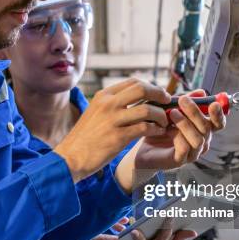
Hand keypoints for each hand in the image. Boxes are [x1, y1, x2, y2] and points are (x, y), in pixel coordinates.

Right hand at [54, 78, 170, 182]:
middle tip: (167, 102)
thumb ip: (113, 104)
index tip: (159, 94)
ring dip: (160, 115)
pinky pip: (145, 128)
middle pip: (142, 89)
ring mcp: (112, 120)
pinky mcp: (118, 137)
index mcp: (103, 96)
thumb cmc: (85, 137)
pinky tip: (158, 132)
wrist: (71, 157)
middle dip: (159, 94)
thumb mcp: (95, 112)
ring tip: (163, 122)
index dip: (151, 86)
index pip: (133, 82)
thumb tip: (136, 98)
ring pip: (147, 109)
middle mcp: (108, 104)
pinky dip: (156, 129)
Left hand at [135, 89, 225, 168]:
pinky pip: (185, 148)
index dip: (219, 114)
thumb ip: (186, 102)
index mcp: (202, 130)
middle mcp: (202, 142)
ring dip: (185, 124)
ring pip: (198, 139)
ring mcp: (192, 153)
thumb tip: (202, 92)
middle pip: (207, 128)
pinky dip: (177, 136)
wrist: (142, 147)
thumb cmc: (159, 128)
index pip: (218, 124)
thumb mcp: (172, 111)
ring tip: (172, 113)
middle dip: (195, 112)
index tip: (214, 104)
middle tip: (183, 100)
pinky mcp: (180, 160)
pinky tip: (167, 129)